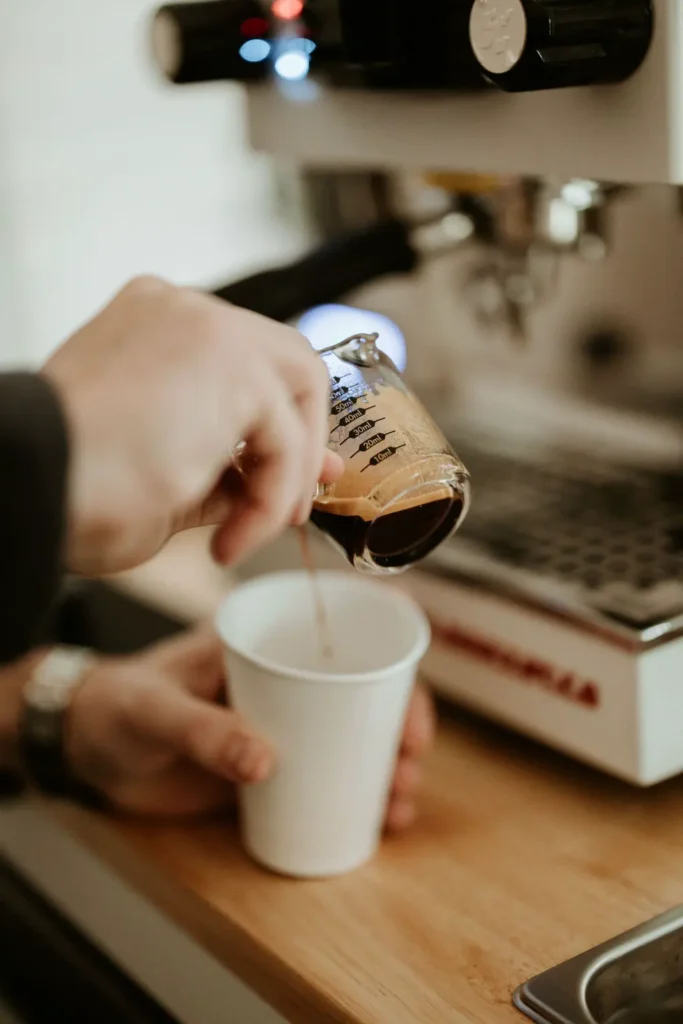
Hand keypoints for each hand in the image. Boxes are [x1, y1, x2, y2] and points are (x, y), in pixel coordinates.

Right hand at [43, 276, 341, 576]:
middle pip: (286, 362)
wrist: (38, 484)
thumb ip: (230, 468)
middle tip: (293, 506)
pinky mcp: (231, 361)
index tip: (289, 478)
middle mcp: (183, 312)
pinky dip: (272, 496)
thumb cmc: (75, 486)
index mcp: (154, 327)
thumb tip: (287, 481)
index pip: (245, 364)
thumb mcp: (166, 476)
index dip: (277, 423)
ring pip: (297, 394)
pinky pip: (285, 439)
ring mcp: (207, 328)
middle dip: (303, 440)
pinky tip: (233, 535)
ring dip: (287, 477)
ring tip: (246, 531)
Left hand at [66, 626, 434, 829]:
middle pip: (362, 688)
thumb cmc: (117, 704)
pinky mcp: (271, 767)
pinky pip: (326, 776)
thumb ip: (206, 731)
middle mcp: (283, 676)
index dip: (386, 650)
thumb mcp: (157, 710)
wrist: (84, 746)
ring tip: (399, 799)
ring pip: (352, 736)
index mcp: (261, 641)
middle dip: (400, 722)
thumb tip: (267, 763)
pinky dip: (358, 794)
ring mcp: (281, 723)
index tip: (410, 689)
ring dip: (387, 764)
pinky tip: (380, 819)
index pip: (338, 629)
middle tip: (410, 759)